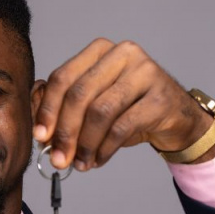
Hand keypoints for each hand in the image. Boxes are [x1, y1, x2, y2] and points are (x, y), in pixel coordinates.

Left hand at [31, 38, 214, 169]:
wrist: (175, 116)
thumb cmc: (129, 109)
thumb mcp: (93, 105)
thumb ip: (63, 109)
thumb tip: (39, 130)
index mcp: (99, 50)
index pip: (63, 77)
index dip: (47, 109)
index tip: (40, 136)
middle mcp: (122, 54)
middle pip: (80, 94)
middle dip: (65, 131)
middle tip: (58, 158)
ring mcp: (144, 72)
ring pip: (101, 111)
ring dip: (85, 143)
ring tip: (80, 162)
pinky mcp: (159, 97)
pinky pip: (122, 126)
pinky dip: (105, 148)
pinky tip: (98, 158)